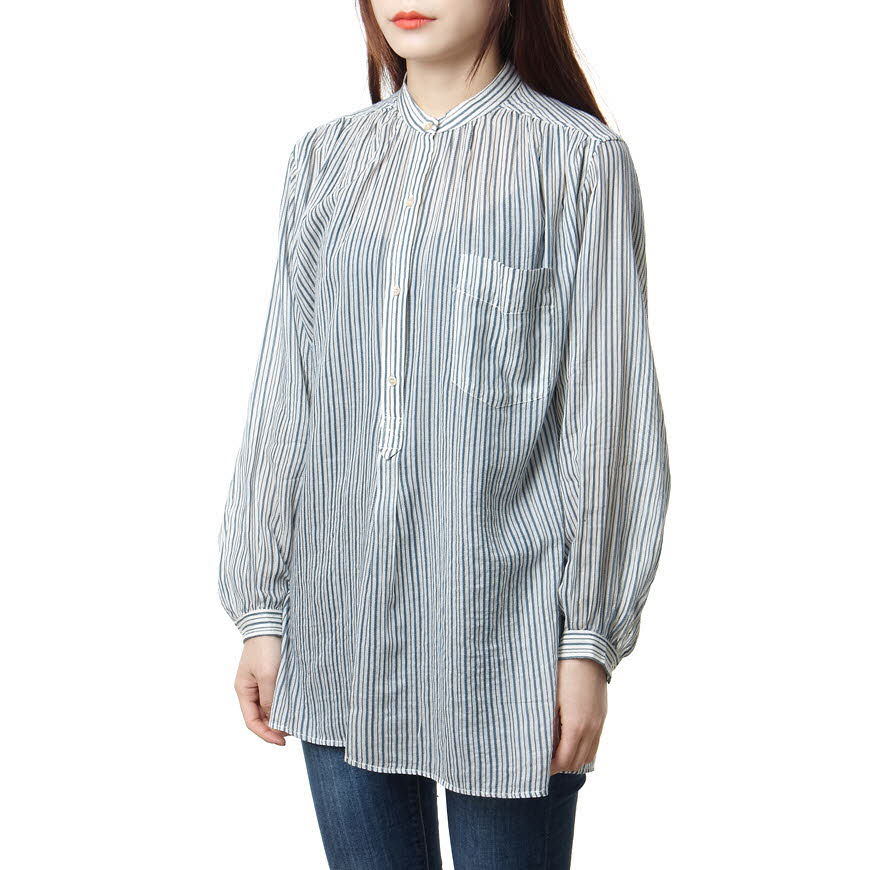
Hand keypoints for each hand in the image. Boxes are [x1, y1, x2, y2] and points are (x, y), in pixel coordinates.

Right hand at [234, 635, 288, 744]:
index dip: (266, 734)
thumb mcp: (268, 675)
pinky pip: (277, 695)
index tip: (283, 741)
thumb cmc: (265, 647)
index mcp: (243, 691)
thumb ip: (269, 699)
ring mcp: (262, 682)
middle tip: (295, 732)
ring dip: (281, 716)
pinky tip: (297, 707)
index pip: (252, 721)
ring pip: (270, 707)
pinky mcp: (273, 674)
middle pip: (261, 717)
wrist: (271, 621)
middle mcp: (251, 689)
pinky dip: (285, 704)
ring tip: (297, 722)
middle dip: (275, 727)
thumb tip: (273, 720)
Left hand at [550, 658, 607, 773]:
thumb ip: (548, 725)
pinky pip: (595, 743)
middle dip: (560, 766)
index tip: (537, 766)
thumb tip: (543, 745)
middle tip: (544, 761)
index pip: (564, 761)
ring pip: (589, 755)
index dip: (550, 768)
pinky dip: (583, 749)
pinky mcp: (602, 716)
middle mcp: (591, 729)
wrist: (586, 652)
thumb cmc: (563, 672)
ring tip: (556, 752)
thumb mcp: (550, 699)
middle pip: (577, 762)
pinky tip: (571, 741)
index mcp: (576, 726)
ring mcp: (599, 723)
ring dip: (573, 759)